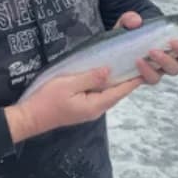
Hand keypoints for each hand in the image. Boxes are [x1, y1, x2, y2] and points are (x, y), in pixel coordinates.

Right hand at [5, 67, 142, 142]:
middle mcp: (97, 108)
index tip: (147, 66)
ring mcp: (90, 108)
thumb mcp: (67, 85)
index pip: (121, 90)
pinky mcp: (83, 106)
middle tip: (138, 60)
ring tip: (126, 62)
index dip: (134, 79)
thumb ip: (89, 77)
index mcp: (96, 104)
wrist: (30, 117)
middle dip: (128, 77)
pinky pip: (99, 93)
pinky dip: (106, 82)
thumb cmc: (47, 101)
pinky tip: (106, 72)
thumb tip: (109, 70)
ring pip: (109, 92)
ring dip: (117, 79)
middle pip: (117, 91)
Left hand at [113, 11, 177, 86]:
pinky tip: (139, 61)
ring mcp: (161, 67)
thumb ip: (130, 19)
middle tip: (174, 42)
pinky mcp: (148, 77)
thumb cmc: (125, 37)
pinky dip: (148, 70)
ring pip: (174, 69)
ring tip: (151, 52)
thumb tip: (136, 21)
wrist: (110, 55)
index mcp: (173, 39)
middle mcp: (172, 55)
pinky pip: (154, 78)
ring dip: (166, 60)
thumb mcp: (125, 25)